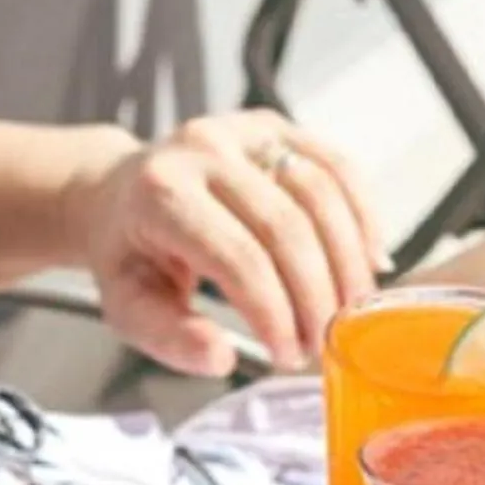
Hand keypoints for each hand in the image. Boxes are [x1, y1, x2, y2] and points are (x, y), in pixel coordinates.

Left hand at [68, 112, 385, 375]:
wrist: (117, 194)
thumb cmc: (127, 256)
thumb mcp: (128, 308)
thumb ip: (169, 337)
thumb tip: (220, 357)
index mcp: (160, 193)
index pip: (239, 259)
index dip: (276, 314)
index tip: (288, 355)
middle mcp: (202, 149)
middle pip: (288, 226)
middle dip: (316, 295)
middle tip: (323, 342)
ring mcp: (241, 130)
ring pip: (321, 192)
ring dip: (346, 261)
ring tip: (347, 311)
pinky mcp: (274, 127)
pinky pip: (336, 166)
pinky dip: (361, 216)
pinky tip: (368, 261)